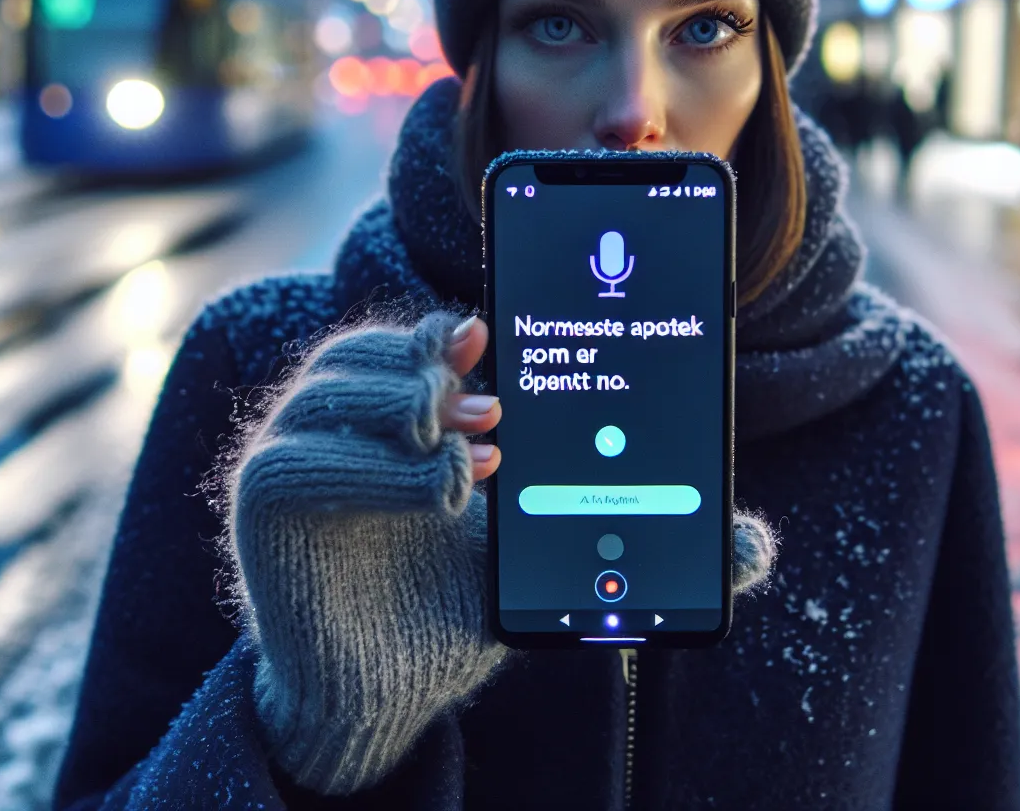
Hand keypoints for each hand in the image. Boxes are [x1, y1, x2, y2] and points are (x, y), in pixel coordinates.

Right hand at [226, 312, 778, 796]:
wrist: (387, 691)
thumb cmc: (462, 611)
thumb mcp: (554, 559)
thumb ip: (645, 543)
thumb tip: (755, 546)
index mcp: (403, 416)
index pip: (414, 340)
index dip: (454, 327)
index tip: (498, 330)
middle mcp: (342, 425)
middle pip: (370, 349)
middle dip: (435, 364)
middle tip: (499, 413)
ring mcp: (295, 459)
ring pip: (333, 388)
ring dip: (412, 404)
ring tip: (482, 450)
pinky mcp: (263, 505)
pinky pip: (298, 456)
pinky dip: (375, 464)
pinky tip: (443, 488)